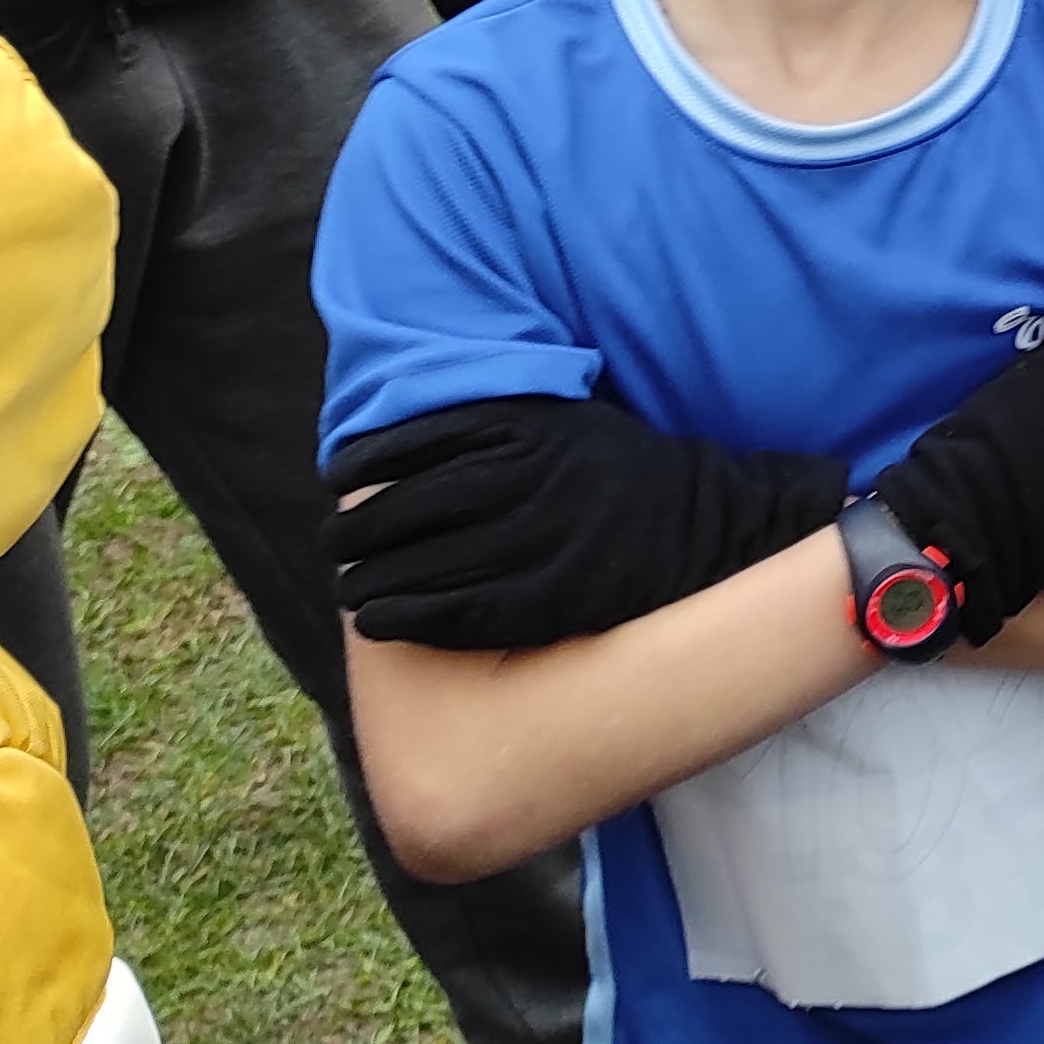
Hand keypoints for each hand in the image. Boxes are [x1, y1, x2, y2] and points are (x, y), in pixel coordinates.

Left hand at [326, 394, 844, 648]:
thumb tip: (409, 440)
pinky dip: (409, 615)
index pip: (419, 443)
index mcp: (530, 428)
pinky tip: (377, 621)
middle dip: (358, 532)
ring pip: (427, 561)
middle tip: (332, 548)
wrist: (711, 523)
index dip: (366, 467)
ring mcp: (543, 539)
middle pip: (412, 506)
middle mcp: (530, 479)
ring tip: (347, 590)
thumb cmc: (627, 473)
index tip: (337, 483)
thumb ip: (501, 423)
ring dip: (371, 579)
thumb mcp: (569, 421)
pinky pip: (461, 609)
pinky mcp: (555, 596)